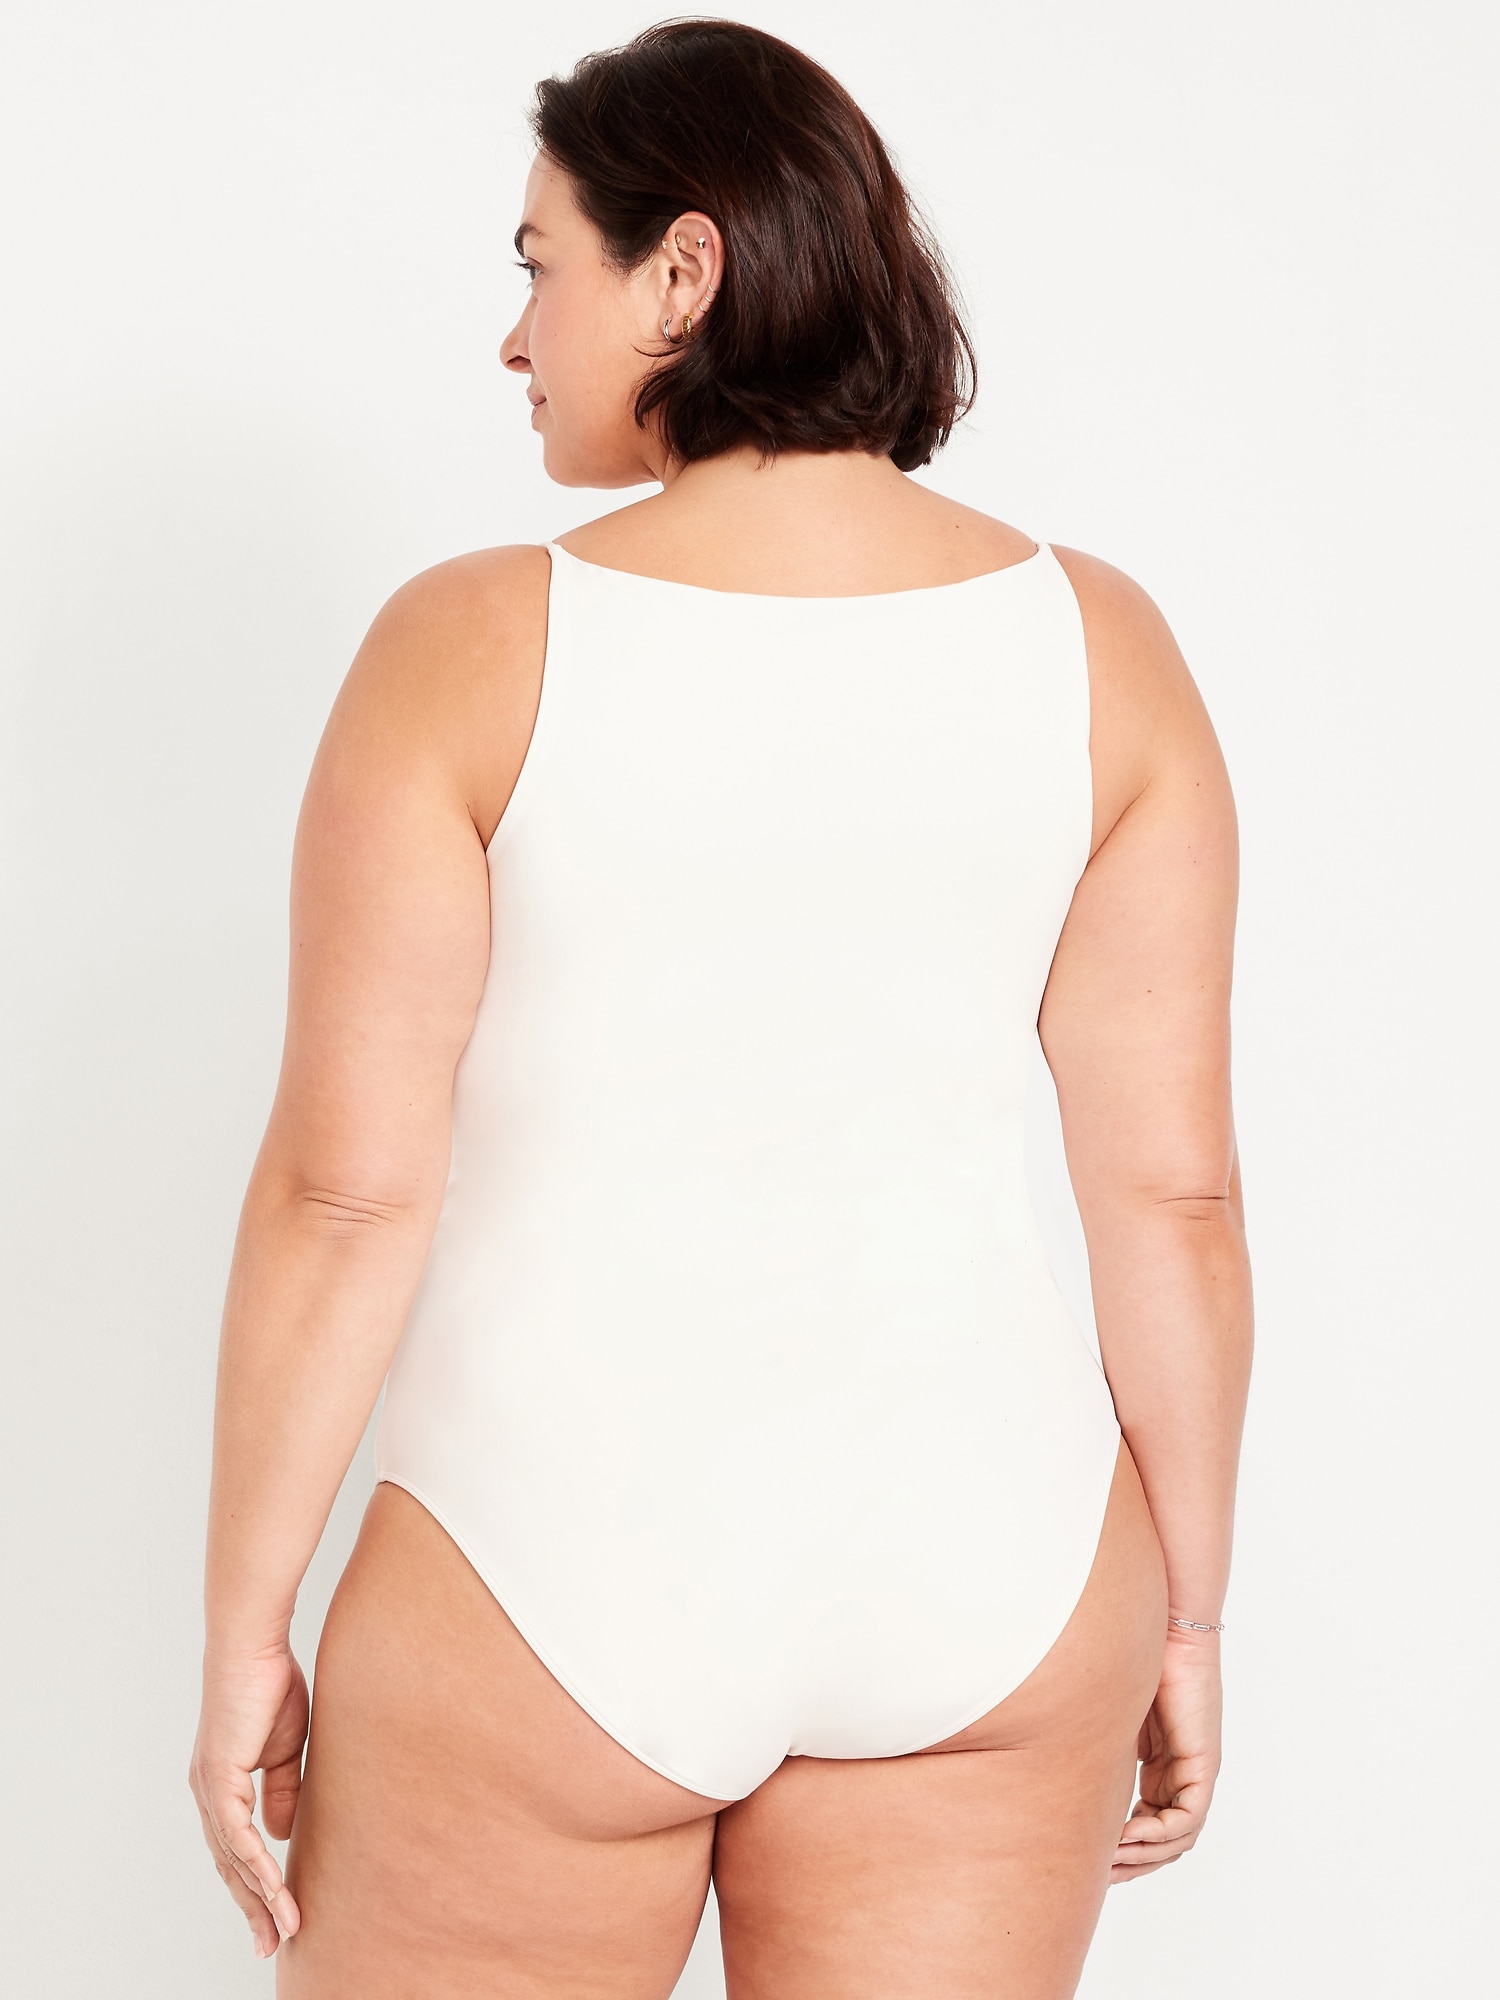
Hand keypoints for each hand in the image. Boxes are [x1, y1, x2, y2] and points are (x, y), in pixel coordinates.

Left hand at [189, 1646, 308, 1956]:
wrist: (253, 1647)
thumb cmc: (270, 1685)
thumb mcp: (285, 1750)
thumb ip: (282, 1791)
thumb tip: (280, 1834)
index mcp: (222, 1785)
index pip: (237, 1849)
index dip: (255, 1884)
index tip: (277, 1916)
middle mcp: (208, 1794)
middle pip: (229, 1866)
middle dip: (252, 1908)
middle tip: (272, 1944)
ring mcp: (209, 1789)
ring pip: (233, 1860)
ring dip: (259, 1897)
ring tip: (283, 1928)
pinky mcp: (218, 1779)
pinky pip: (237, 1836)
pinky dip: (257, 1866)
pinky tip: (274, 1890)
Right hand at [1111, 1625, 1222, 1882]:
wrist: (1161, 1625)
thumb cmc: (1132, 1655)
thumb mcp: (1107, 1713)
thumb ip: (1095, 1742)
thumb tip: (1052, 1757)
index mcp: (1163, 1763)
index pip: (1151, 1821)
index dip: (1125, 1847)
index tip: (1094, 1858)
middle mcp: (1183, 1772)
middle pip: (1166, 1839)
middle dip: (1133, 1863)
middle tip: (1099, 1875)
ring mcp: (1195, 1770)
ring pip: (1178, 1837)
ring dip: (1143, 1856)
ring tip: (1109, 1861)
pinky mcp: (1202, 1763)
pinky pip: (1186, 1820)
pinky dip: (1157, 1836)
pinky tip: (1126, 1836)